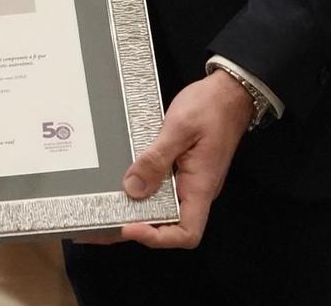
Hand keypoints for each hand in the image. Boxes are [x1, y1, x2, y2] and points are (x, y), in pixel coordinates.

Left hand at [76, 69, 254, 249]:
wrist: (229, 92)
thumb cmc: (211, 107)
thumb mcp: (178, 129)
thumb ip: (156, 159)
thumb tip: (133, 188)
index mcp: (201, 186)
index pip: (186, 233)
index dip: (157, 237)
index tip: (129, 227)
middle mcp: (196, 190)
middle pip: (169, 225)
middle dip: (136, 227)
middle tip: (102, 223)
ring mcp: (189, 181)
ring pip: (163, 207)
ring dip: (137, 210)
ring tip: (104, 208)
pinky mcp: (182, 170)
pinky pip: (162, 188)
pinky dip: (143, 190)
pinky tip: (123, 184)